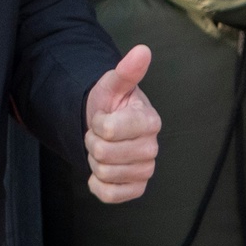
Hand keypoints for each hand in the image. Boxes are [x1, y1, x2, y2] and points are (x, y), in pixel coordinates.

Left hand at [84, 45, 160, 203]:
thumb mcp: (113, 85)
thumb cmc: (111, 105)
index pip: (110, 130)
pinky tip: (102, 171)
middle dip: (93, 142)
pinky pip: (109, 195)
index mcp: (150, 121)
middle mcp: (152, 148)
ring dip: (94, 161)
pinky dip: (98, 184)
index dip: (98, 123)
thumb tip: (142, 50)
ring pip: (104, 173)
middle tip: (100, 134)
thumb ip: (127, 71)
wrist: (106, 127)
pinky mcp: (136, 189)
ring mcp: (146, 170)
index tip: (103, 117)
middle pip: (104, 154)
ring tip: (103, 148)